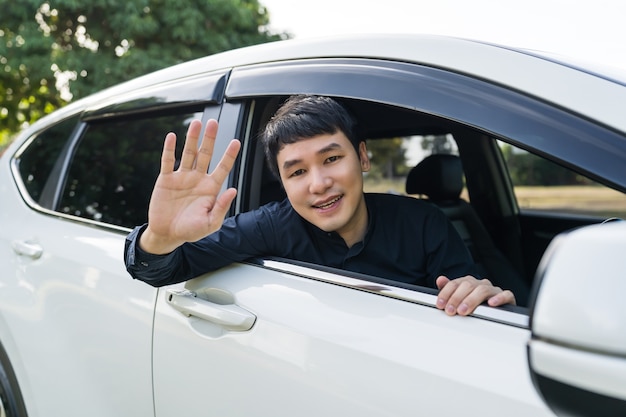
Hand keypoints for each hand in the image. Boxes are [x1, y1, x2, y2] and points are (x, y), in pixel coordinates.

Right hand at [140, 119, 240, 253]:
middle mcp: (198, 179)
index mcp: (211, 188)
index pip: (223, 167)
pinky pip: (168, 161)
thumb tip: (233, 190)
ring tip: (196, 123)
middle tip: (214, 122)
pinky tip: (172, 136)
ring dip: (192, 138)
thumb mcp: (210, 223)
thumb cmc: (191, 231)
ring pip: (188, 153)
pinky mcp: (166, 179)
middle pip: (205, 154)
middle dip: (210, 139)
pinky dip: (169, 149)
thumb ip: (221, 207)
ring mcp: (182, 178)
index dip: (229, 155)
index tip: (237, 142)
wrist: (167, 235)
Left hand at [435, 275, 515, 315]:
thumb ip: (449, 289)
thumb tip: (440, 280)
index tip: (440, 304)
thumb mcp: (459, 298)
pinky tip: (491, 304)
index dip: (446, 293)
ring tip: (463, 310)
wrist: (497, 311)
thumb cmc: (476, 305)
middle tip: (450, 310)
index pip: (455, 284)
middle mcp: (480, 284)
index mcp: (468, 282)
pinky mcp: (507, 297)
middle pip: (467, 285)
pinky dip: (499, 298)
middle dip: (456, 298)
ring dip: (471, 300)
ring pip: (483, 290)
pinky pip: (506, 295)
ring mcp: (493, 290)